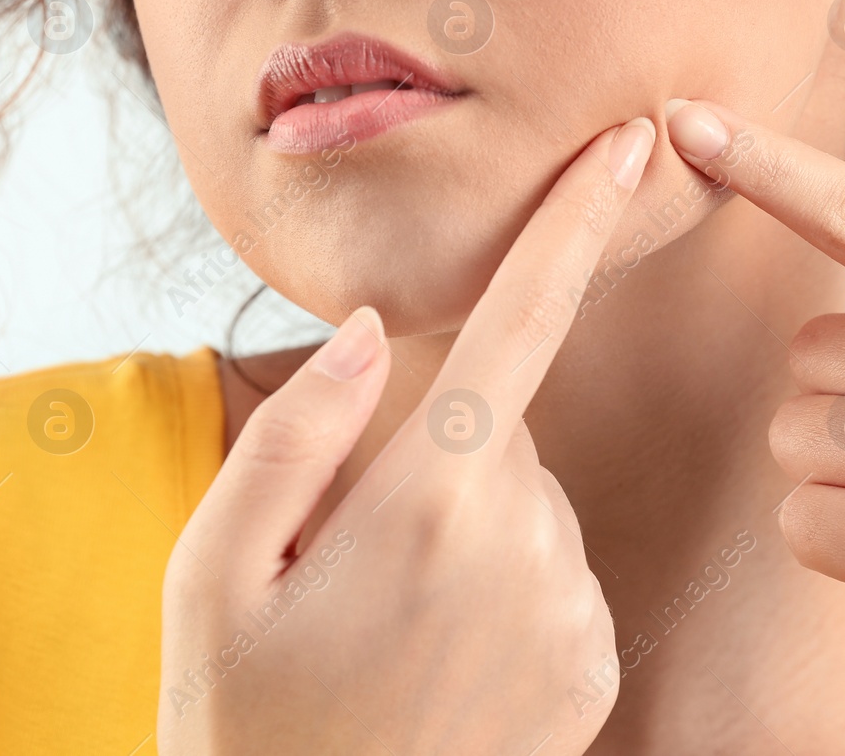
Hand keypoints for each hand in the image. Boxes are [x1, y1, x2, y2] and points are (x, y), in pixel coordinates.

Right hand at [157, 117, 656, 754]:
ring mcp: (572, 608)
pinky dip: (511, 586)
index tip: (631, 145)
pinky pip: (559, 571)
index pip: (519, 322)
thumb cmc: (245, 719)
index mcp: (428, 497)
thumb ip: (292, 435)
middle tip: (353, 557)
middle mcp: (528, 541)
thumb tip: (361, 332)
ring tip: (394, 623)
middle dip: (435, 456)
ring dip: (471, 527)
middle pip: (499, 427)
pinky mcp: (598, 662)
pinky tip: (447, 656)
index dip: (575, 223)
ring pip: (530, 501)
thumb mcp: (213, 572)